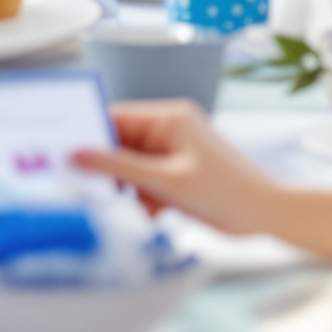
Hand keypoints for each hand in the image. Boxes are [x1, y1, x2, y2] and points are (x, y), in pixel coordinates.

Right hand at [72, 99, 279, 236]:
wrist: (265, 215)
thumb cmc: (226, 192)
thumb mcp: (167, 181)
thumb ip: (119, 168)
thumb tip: (77, 155)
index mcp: (169, 117)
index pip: (117, 116)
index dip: (90, 134)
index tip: (66, 153)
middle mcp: (169, 129)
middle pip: (120, 144)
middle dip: (113, 171)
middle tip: (98, 191)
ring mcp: (173, 152)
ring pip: (130, 167)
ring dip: (131, 190)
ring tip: (146, 205)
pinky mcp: (176, 174)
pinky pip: (145, 182)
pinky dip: (145, 198)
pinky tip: (159, 213)